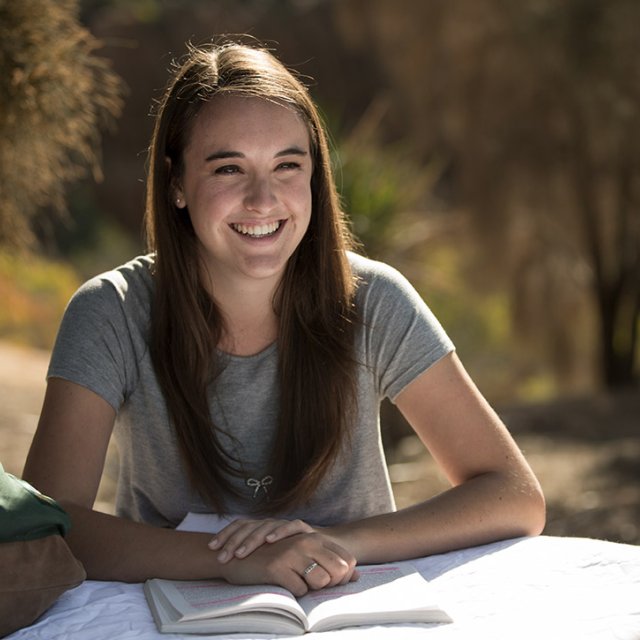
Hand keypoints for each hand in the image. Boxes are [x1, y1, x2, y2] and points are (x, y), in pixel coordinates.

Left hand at [209, 518, 313, 562]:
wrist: (327, 551)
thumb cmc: (293, 558)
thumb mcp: (270, 558)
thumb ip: (253, 560)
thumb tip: (224, 569)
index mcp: (261, 529)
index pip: (240, 526)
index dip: (225, 534)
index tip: (211, 547)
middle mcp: (272, 524)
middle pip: (249, 527)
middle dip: (233, 541)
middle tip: (222, 556)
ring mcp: (287, 526)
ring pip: (266, 526)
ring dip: (252, 539)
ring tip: (240, 553)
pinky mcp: (305, 530)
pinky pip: (291, 526)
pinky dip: (280, 531)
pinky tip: (270, 540)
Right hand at [218, 532, 358, 596]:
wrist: (238, 558)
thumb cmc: (275, 560)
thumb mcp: (304, 556)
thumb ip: (330, 564)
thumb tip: (357, 576)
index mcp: (314, 538)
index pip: (347, 561)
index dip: (343, 577)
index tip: (328, 581)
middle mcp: (306, 542)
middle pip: (338, 572)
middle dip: (330, 584)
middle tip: (312, 583)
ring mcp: (292, 553)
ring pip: (321, 581)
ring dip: (311, 587)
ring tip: (295, 580)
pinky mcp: (278, 567)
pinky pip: (300, 590)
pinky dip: (294, 592)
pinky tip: (282, 582)